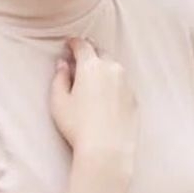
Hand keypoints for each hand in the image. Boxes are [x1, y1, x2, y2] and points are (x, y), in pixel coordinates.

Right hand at [50, 38, 137, 167]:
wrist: (107, 149)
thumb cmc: (78, 126)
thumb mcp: (59, 101)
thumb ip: (59, 78)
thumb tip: (62, 64)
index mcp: (91, 67)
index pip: (82, 45)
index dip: (74, 43)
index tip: (69, 44)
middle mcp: (112, 70)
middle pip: (100, 52)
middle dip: (90, 52)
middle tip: (80, 58)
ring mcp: (126, 84)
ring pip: (114, 67)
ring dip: (103, 67)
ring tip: (93, 77)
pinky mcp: (134, 99)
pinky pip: (123, 84)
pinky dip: (114, 83)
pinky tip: (106, 95)